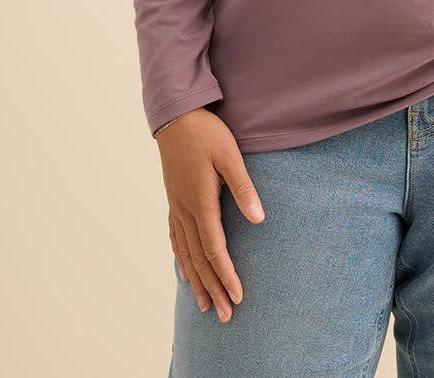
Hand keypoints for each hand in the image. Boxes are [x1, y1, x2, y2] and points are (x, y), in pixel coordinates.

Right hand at [156, 107, 265, 322]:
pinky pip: (176, 239)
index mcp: (201, 202)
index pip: (215, 249)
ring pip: (185, 254)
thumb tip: (259, 219)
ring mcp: (176, 207)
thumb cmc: (206, 134)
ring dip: (197, 282)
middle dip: (213, 289)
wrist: (176, 117)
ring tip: (206, 306)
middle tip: (225, 315)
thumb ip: (244, 188)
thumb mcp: (230, 156)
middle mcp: (185, 211)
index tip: (237, 296)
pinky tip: (185, 273)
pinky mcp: (174, 201)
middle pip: (199, 260)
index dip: (226, 275)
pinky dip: (181, 260)